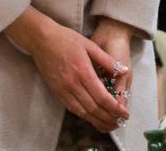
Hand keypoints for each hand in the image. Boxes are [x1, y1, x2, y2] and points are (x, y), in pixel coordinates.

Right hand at [7, 8, 128, 132]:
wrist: (41, 39)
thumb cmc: (66, 39)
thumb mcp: (90, 45)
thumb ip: (108, 60)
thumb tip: (124, 71)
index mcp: (83, 71)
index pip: (102, 97)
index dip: (114, 108)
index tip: (124, 113)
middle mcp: (72, 84)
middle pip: (93, 109)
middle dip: (109, 118)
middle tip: (120, 122)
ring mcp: (63, 89)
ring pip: (82, 112)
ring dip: (97, 121)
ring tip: (109, 125)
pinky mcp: (56, 91)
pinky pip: (72, 108)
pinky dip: (84, 115)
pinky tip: (92, 117)